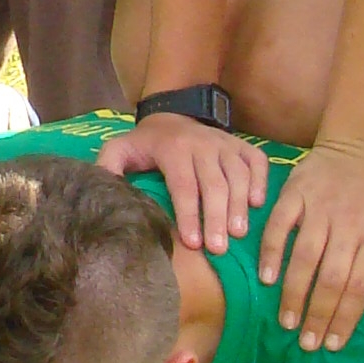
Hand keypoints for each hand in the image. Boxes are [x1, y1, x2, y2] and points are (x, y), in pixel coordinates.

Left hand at [98, 113, 266, 254]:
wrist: (172, 114)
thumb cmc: (145, 144)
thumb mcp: (120, 149)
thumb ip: (109, 167)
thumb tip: (103, 190)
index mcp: (173, 148)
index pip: (183, 185)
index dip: (189, 215)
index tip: (192, 243)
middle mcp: (202, 144)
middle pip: (214, 184)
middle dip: (217, 218)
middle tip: (219, 249)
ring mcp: (224, 143)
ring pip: (238, 175)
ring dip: (239, 205)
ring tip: (239, 233)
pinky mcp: (241, 144)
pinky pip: (256, 161)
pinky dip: (260, 181)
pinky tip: (257, 204)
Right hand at [256, 138, 363, 348]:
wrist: (360, 148)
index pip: (361, 285)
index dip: (346, 317)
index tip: (334, 344)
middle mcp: (349, 225)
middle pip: (332, 278)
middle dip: (319, 314)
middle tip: (308, 343)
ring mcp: (320, 209)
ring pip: (304, 258)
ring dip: (293, 293)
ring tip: (287, 322)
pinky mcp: (296, 195)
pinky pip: (279, 227)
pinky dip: (271, 253)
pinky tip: (266, 279)